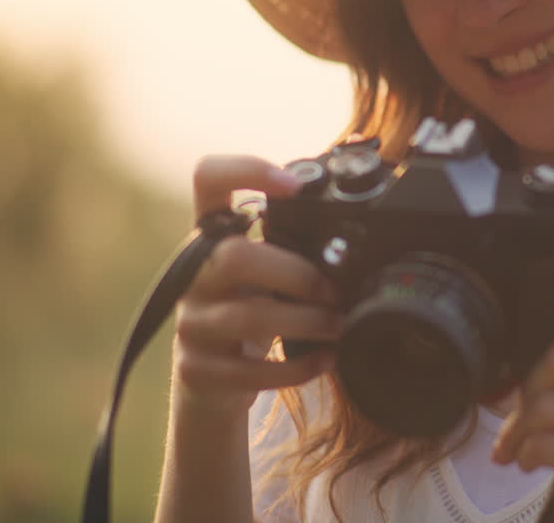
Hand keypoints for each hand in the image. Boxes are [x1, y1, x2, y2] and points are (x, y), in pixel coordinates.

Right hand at [171, 155, 342, 415]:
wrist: (213, 381)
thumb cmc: (252, 308)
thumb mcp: (265, 267)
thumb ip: (293, 241)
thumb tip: (361, 217)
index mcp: (210, 234)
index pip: (208, 178)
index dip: (246, 171)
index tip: (294, 187)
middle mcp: (192, 272)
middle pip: (236, 257)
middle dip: (298, 275)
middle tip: (335, 292)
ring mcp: (191, 322)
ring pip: (247, 317)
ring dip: (307, 322)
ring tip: (339, 327)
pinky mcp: (197, 370)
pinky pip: (248, 371)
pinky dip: (296, 369)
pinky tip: (324, 361)